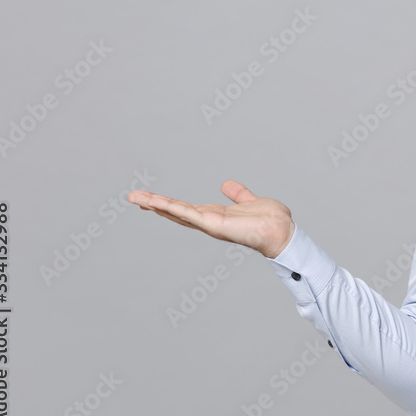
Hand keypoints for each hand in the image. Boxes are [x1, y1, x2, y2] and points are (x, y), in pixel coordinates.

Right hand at [127, 180, 295, 257]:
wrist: (282, 230)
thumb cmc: (271, 220)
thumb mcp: (250, 201)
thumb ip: (238, 194)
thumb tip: (226, 184)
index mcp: (216, 215)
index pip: (186, 209)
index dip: (168, 204)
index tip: (150, 198)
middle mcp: (209, 221)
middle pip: (175, 212)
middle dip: (154, 204)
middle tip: (133, 196)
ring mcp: (210, 224)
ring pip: (177, 212)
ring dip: (156, 204)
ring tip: (135, 197)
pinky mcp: (214, 224)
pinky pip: (188, 213)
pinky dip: (171, 208)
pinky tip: (156, 202)